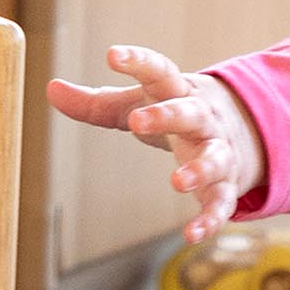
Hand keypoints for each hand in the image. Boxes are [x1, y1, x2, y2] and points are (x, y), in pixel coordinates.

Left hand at [46, 44, 265, 243]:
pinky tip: (192, 235)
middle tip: (136, 122)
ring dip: (199, 169)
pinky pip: (222, 203)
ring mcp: (218, 150)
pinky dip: (210, 220)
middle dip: (165, 116)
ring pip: (214, 158)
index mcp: (176, 91)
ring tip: (177, 183)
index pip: (159, 70)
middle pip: (188, 112)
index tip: (112, 54)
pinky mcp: (226, 185)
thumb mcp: (135, 103)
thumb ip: (94, 102)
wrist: (239, 128)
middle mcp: (201, 118)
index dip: (137, 61)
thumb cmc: (172, 111)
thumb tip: (51, 88)